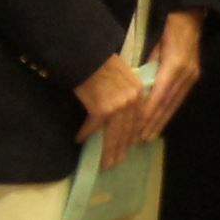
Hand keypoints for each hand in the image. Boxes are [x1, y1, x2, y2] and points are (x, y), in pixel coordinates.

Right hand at [73, 54, 148, 169]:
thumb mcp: (124, 78)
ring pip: (113, 134)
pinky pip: (92, 127)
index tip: (129, 148)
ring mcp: (118, 106)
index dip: (132, 136)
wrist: (88, 57)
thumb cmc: (103, 65)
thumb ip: (127, 95)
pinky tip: (80, 140)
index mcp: (139, 92)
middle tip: (115, 162)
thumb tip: (121, 114)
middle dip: (120, 148)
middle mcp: (132, 101)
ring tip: (104, 161)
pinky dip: (84, 134)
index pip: (138, 120)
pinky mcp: (101, 109)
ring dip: (107, 149)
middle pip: (127, 130)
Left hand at [136, 9, 203, 143]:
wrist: (191, 17)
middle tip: (140, 140)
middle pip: (166, 104)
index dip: (146, 113)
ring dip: (161, 121)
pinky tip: (161, 120)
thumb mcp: (152, 44)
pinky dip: (169, 111)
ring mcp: (192, 75)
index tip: (135, 128)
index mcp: (173, 66)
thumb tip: (134, 86)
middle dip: (153, 123)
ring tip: (149, 136)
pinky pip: (179, 97)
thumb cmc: (167, 27)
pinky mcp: (194, 75)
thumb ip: (146, 66)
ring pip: (174, 103)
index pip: (157, 96)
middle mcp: (185, 74)